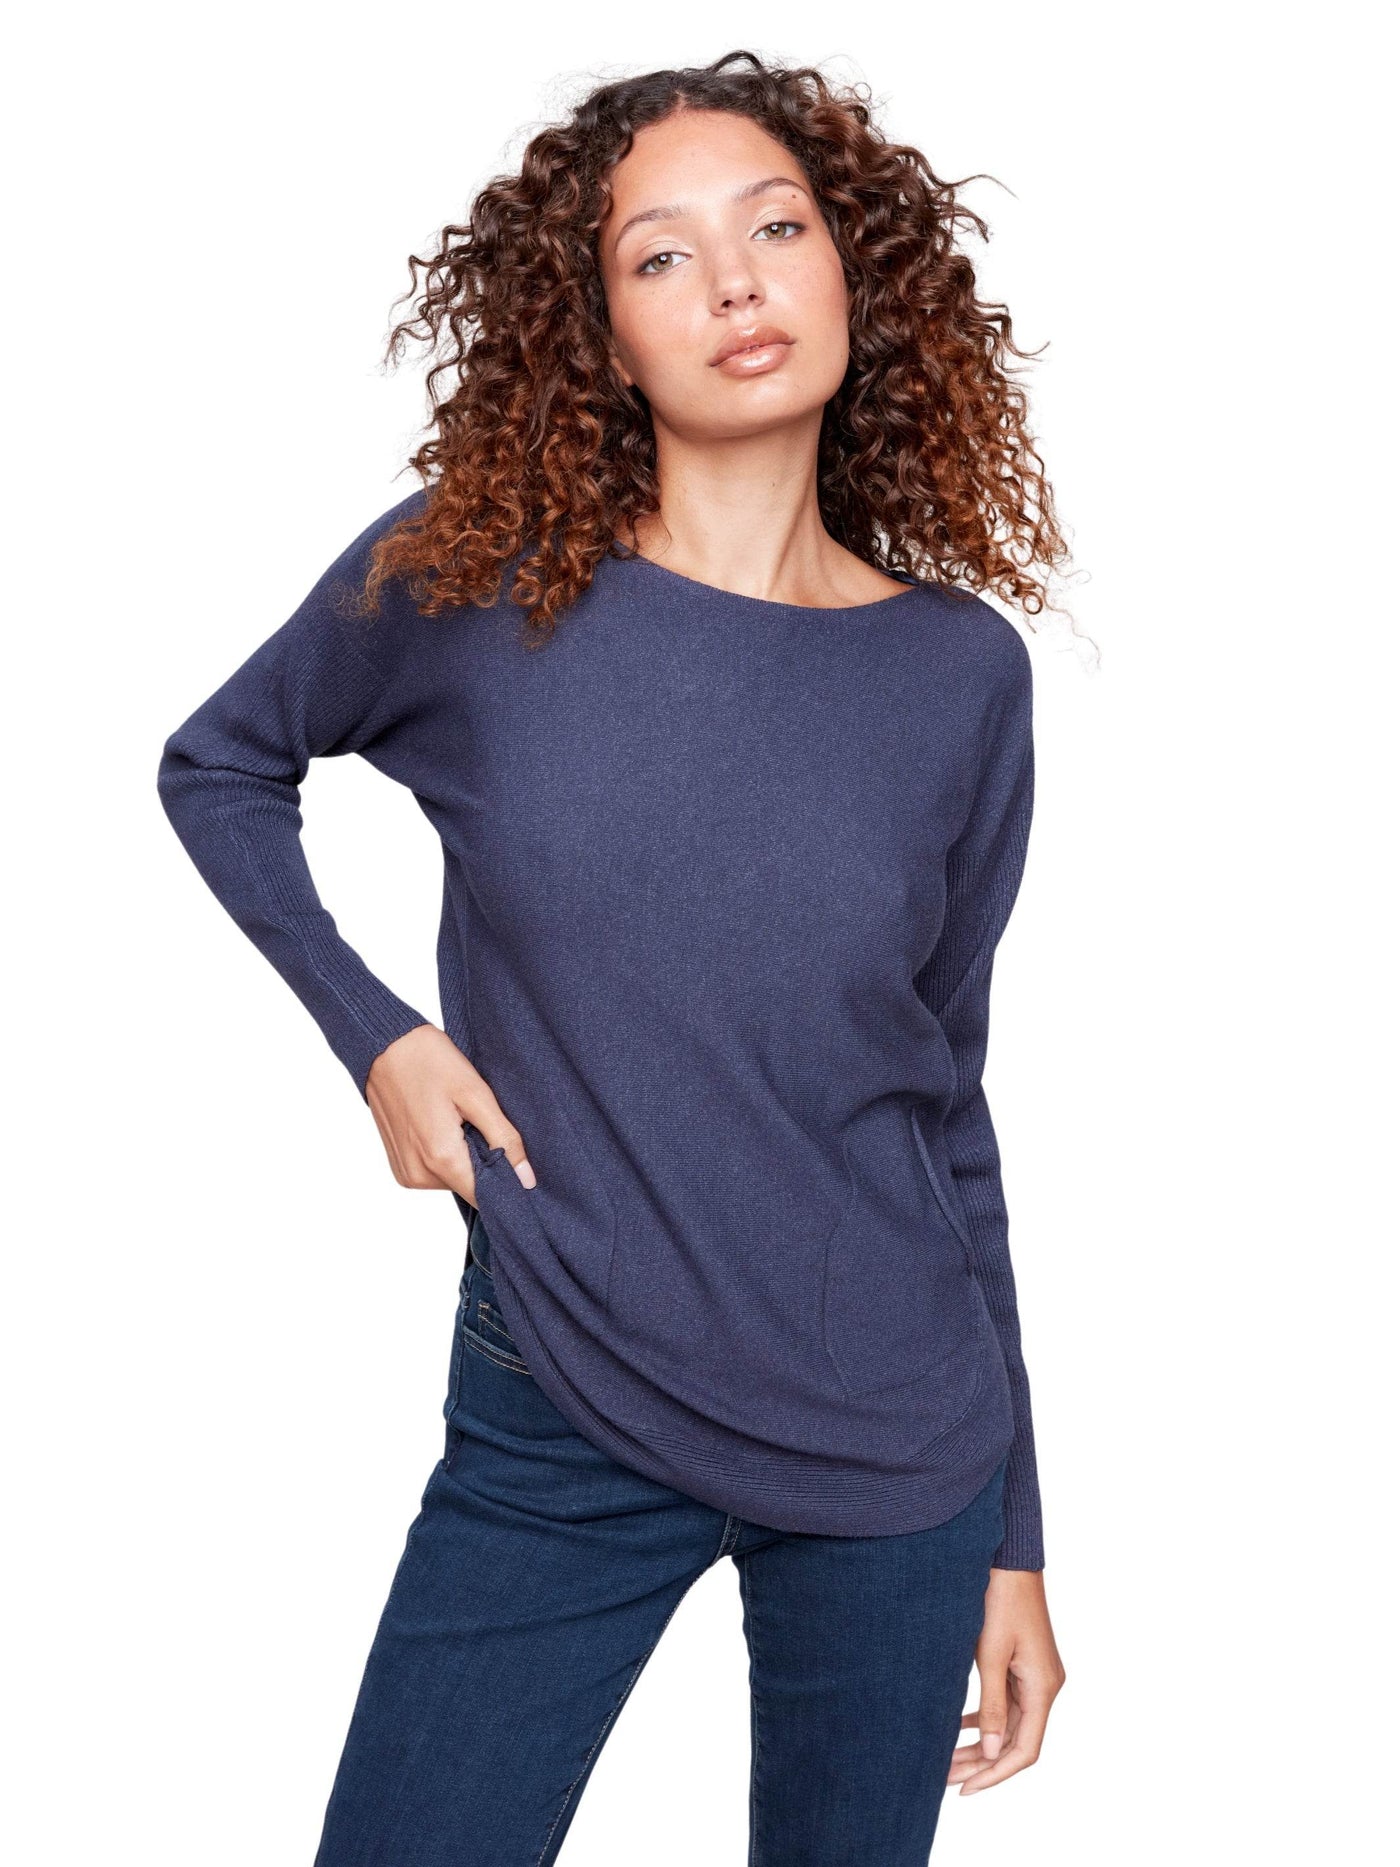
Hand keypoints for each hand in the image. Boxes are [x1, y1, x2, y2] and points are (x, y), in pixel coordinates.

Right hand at [363, 1024, 536, 1205]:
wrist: (384, 1046)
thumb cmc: (429, 1061)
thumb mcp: (476, 1094)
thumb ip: (504, 1139)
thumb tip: (526, 1179)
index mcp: (441, 1158)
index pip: (485, 1197)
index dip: (505, 1182)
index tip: (511, 1155)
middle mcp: (419, 1174)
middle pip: (469, 1187)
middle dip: (484, 1162)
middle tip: (480, 1123)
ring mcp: (406, 1172)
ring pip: (453, 1180)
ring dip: (464, 1157)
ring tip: (457, 1120)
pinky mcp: (399, 1166)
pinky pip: (434, 1173)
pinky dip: (445, 1155)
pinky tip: (442, 1125)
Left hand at [948, 1567, 1064, 1794]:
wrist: (1010, 1561)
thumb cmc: (1000, 1600)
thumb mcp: (990, 1654)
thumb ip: (991, 1705)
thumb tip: (990, 1753)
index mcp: (1043, 1688)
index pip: (1024, 1751)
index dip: (995, 1774)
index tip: (965, 1788)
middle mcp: (1045, 1687)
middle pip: (1015, 1742)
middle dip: (981, 1763)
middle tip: (944, 1778)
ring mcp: (1036, 1677)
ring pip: (1009, 1725)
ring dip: (981, 1744)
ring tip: (947, 1760)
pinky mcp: (1024, 1666)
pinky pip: (1007, 1705)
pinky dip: (985, 1719)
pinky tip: (958, 1727)